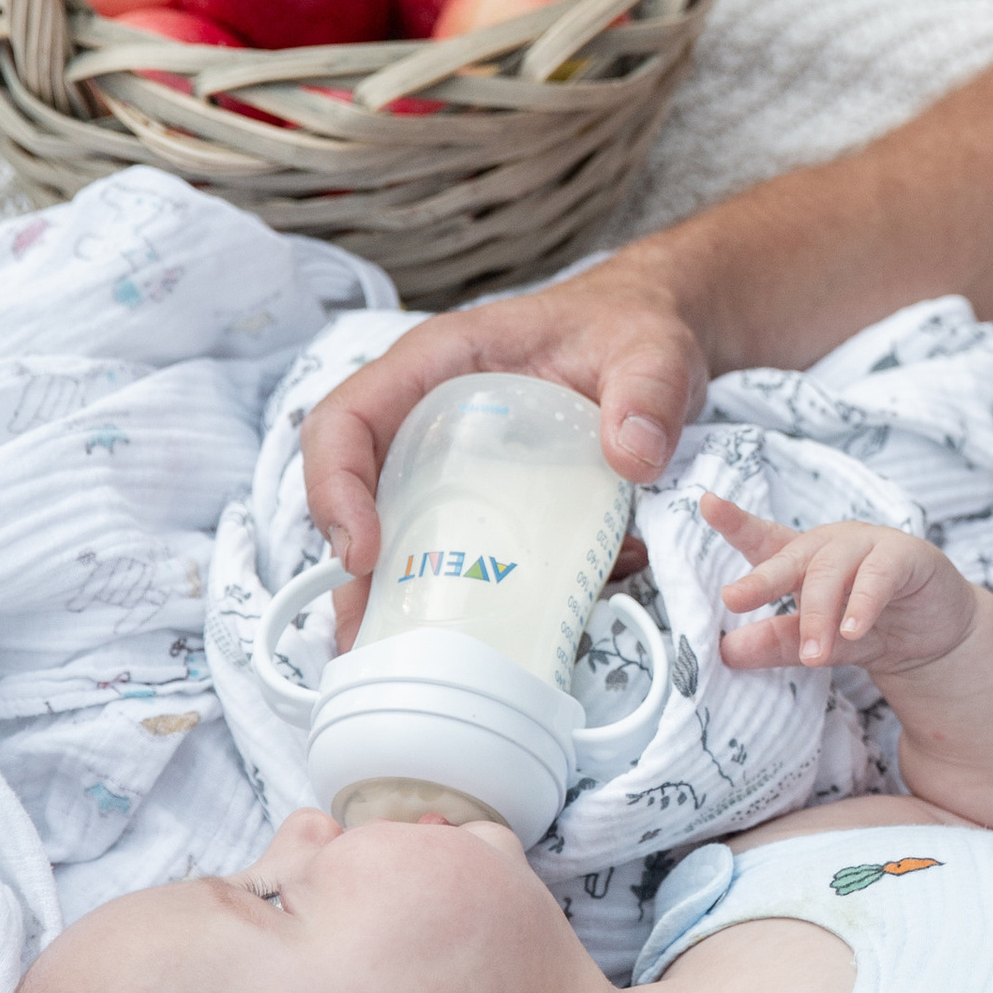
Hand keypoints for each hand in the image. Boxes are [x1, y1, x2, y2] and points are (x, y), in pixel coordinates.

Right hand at [303, 257, 708, 645]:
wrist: (658, 339)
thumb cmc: (633, 328)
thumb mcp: (651, 351)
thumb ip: (648, 391)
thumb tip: (634, 457)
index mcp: (440, 364)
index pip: (347, 418)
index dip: (334, 485)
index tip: (363, 552)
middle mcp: (429, 416)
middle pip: (356, 495)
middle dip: (354, 574)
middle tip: (371, 641)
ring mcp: (453, 462)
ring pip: (400, 534)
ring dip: (399, 600)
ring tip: (413, 664)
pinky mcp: (489, 500)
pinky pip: (462, 553)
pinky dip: (475, 599)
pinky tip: (513, 635)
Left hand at [704, 501, 976, 675]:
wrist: (937, 636)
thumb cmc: (872, 628)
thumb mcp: (821, 642)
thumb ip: (779, 642)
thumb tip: (727, 651)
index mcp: (803, 559)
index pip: (763, 539)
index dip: (735, 521)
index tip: (706, 502)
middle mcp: (831, 545)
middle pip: (792, 556)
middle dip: (762, 578)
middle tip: (735, 599)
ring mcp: (869, 545)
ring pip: (832, 572)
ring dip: (818, 615)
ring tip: (814, 655)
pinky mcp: (907, 556)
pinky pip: (879, 575)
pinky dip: (864, 604)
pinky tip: (854, 630)